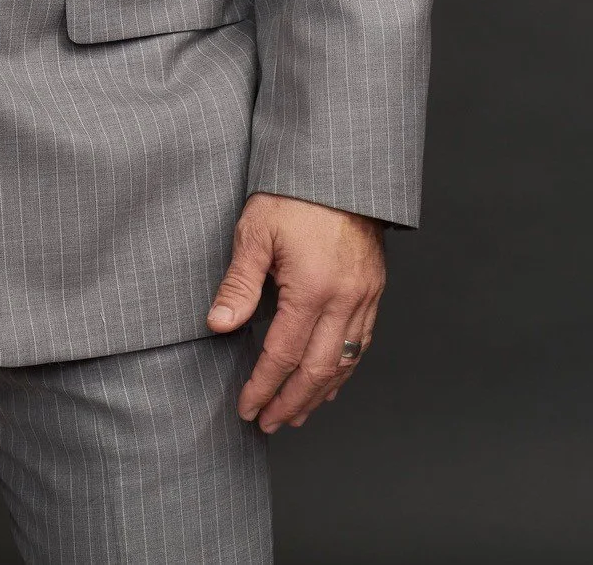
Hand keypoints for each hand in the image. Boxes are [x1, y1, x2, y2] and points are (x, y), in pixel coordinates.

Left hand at [206, 192, 384, 431]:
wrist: (339, 168)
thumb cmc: (293, 194)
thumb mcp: (256, 231)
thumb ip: (239, 282)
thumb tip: (218, 324)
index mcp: (313, 288)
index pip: (283, 353)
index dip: (263, 385)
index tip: (247, 408)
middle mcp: (344, 299)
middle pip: (317, 369)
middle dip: (291, 402)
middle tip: (269, 423)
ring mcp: (365, 296)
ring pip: (344, 362)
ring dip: (318, 394)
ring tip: (295, 414)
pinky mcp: (374, 289)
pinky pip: (361, 342)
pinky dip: (343, 370)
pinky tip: (328, 382)